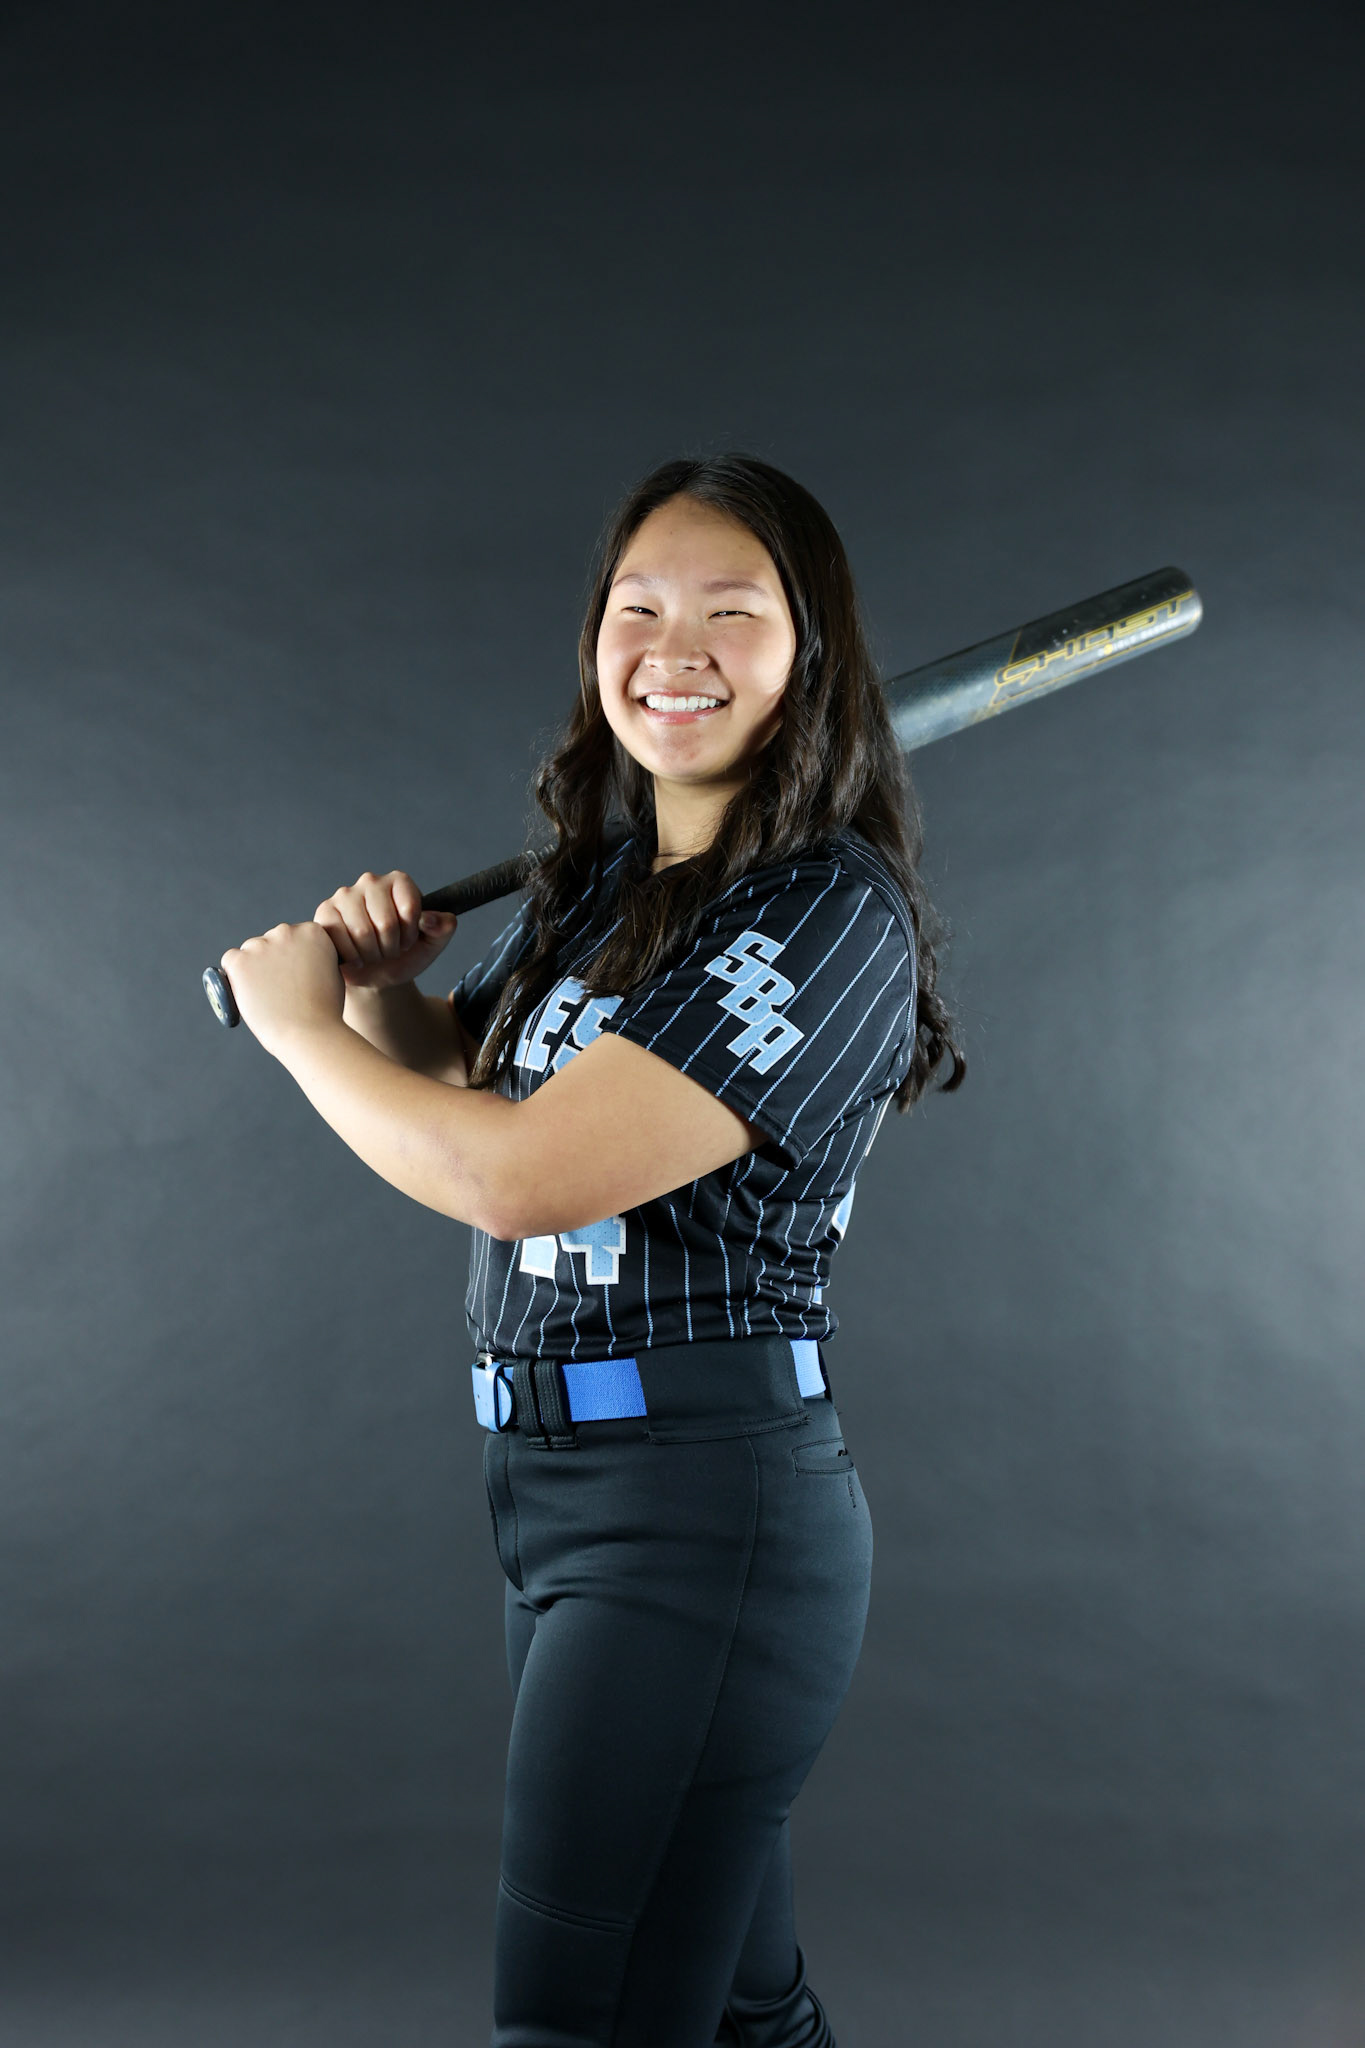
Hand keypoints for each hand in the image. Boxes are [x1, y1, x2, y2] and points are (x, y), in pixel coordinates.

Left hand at [219, 921, 346, 1058]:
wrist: (309, 1032)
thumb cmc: (323, 1011)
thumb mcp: (331, 972)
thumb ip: (314, 957)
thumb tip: (296, 959)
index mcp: (312, 931)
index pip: (294, 936)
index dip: (293, 958)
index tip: (296, 976)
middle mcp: (285, 931)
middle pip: (271, 941)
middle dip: (272, 960)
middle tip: (280, 989)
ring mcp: (260, 945)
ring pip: (250, 951)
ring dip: (254, 968)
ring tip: (268, 996)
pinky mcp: (239, 960)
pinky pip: (231, 961)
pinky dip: (235, 976)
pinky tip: (250, 992)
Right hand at [312, 869, 457, 992]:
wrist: (375, 975)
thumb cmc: (405, 955)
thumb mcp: (432, 944)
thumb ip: (443, 928)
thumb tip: (430, 919)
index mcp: (399, 882)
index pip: (410, 909)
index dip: (411, 934)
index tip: (408, 940)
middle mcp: (370, 881)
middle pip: (385, 922)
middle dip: (391, 947)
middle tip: (388, 950)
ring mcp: (344, 895)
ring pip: (361, 932)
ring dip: (372, 954)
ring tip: (373, 954)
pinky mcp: (324, 912)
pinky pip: (339, 938)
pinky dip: (352, 956)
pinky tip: (356, 957)